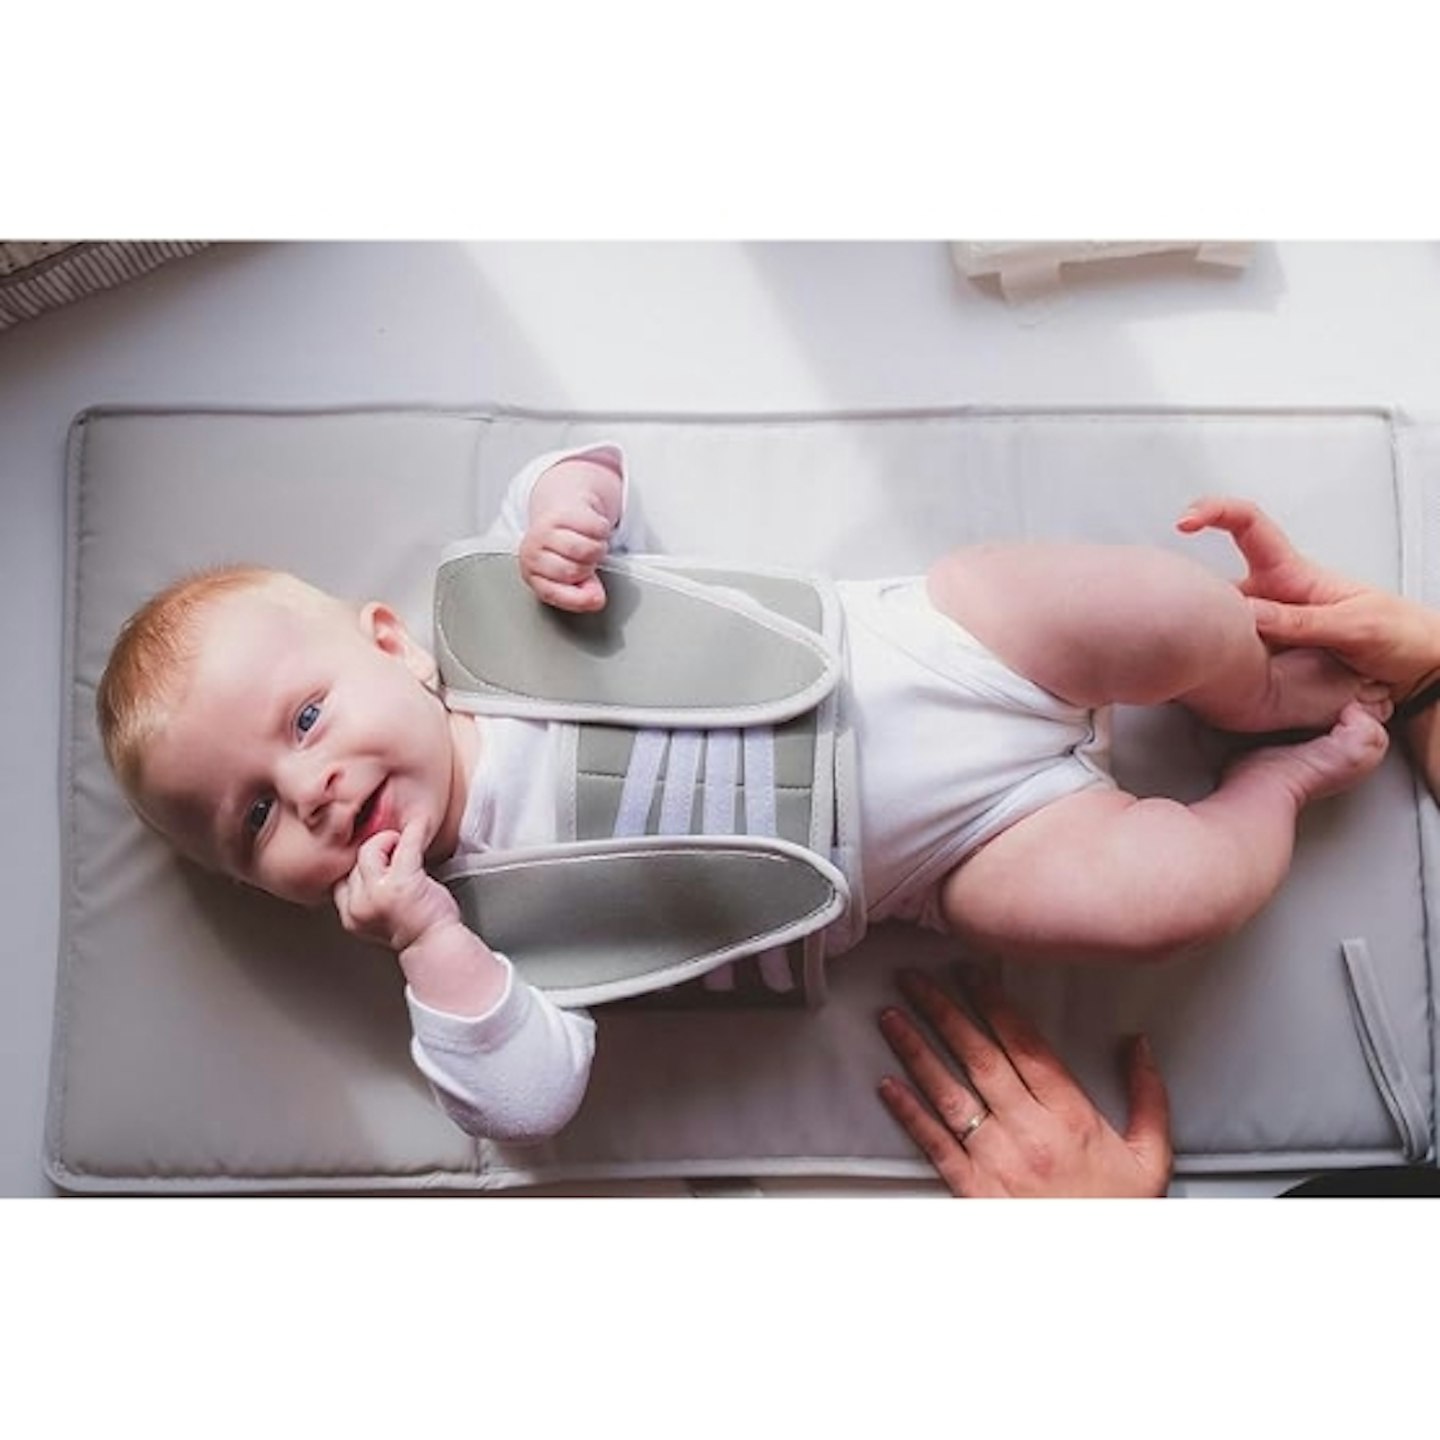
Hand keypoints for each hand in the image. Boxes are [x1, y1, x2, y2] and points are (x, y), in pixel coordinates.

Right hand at [332, 820, 461, 953]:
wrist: (437, 945)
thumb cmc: (415, 930)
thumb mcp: (377, 916)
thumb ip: (366, 895)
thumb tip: (366, 866)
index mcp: (351, 915)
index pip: (340, 878)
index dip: (358, 865)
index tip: (375, 861)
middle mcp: (360, 905)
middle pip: (355, 862)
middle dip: (375, 853)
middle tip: (393, 853)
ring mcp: (380, 893)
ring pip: (370, 850)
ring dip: (388, 843)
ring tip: (402, 848)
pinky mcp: (403, 882)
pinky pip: (405, 845)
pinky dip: (413, 832)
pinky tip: (417, 828)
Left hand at [518, 460, 619, 611]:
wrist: (562, 507)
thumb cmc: (564, 548)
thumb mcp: (570, 579)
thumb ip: (582, 596)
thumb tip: (596, 600)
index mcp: (531, 573)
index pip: (552, 593)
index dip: (576, 597)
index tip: (587, 590)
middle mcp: (532, 552)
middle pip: (573, 571)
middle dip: (587, 566)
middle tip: (585, 559)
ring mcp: (545, 530)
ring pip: (586, 550)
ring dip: (597, 548)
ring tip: (589, 543)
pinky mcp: (563, 512)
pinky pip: (596, 529)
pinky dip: (601, 530)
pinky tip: (591, 529)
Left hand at [877, 969, 1171, 1197]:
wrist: (1098, 1277)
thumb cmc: (1118, 1215)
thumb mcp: (1151, 1156)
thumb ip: (1147, 1096)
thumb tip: (1138, 1045)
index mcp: (1070, 1115)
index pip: (1025, 1045)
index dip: (994, 1003)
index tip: (969, 972)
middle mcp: (1029, 1131)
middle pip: (978, 1057)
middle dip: (943, 1011)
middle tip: (914, 977)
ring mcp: (996, 1161)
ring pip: (949, 1093)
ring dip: (916, 1051)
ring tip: (891, 1017)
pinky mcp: (972, 1191)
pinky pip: (935, 1145)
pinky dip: (908, 1113)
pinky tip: (887, 1085)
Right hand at [1178, 495, 1439, 702]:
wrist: (1420, 668)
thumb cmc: (1400, 635)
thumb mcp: (1356, 626)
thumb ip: (1303, 622)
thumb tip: (1248, 614)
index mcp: (1294, 574)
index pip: (1248, 525)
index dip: (1215, 513)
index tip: (1186, 521)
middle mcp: (1273, 597)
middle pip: (1217, 585)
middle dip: (1192, 596)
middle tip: (1174, 616)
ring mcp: (1268, 627)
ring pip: (1221, 625)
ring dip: (1208, 639)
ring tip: (1199, 660)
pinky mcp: (1267, 655)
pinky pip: (1234, 654)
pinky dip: (1220, 665)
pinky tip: (1217, 679)